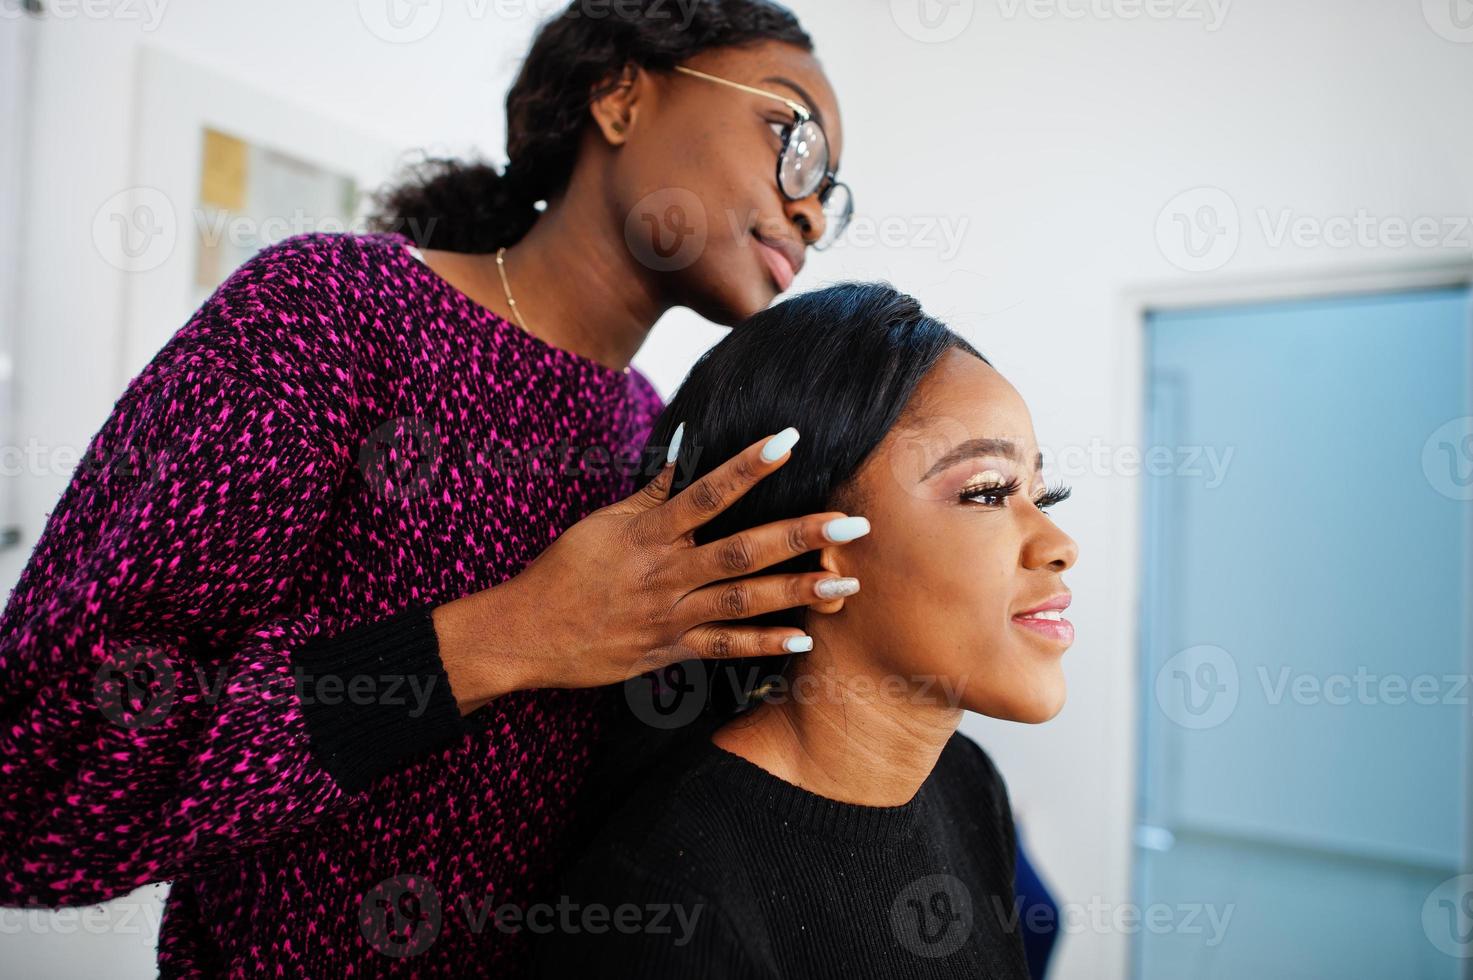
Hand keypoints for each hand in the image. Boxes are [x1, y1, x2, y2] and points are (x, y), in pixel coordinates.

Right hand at [432, 427, 869, 711]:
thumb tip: (686, 451)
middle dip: (802, 536)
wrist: (526, 634)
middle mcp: (667, 572)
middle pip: (745, 549)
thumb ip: (651, 493)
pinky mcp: (669, 650)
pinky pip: (724, 648)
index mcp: (650, 532)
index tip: (790, 441)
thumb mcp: (603, 523)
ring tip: (849, 584)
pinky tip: (803, 638)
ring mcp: (671, 614)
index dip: (749, 466)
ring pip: (744, 600)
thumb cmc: (563, 572)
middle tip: (854, 524)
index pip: (709, 492)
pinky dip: (762, 644)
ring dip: (799, 592)